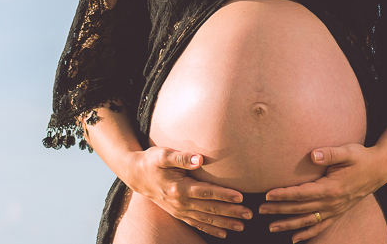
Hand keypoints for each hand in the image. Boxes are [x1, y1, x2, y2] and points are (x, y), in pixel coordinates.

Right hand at [126, 147, 252, 238]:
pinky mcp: (178, 213)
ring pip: (206, 219)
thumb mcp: (163, 154)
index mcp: (179, 188)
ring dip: (225, 223)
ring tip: (242, 225)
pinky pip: (197, 224)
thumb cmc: (151, 161)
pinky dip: (211, 229)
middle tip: (249, 213)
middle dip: (231, 212)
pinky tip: (224, 233)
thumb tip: (200, 159)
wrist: (136, 175)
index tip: (241, 196)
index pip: (206, 192)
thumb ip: (182, 157)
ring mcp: (179, 210)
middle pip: (210, 209)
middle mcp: (180, 202)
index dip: (224, 195)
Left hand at [256, 144, 386, 242]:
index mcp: (332, 188)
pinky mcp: (338, 212)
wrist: (379, 170)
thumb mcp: (347, 151)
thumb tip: (313, 155)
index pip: (302, 193)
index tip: (268, 194)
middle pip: (301, 209)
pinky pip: (321, 227)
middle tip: (260, 210)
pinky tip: (295, 239)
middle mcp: (332, 203)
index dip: (284, 194)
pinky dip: (308, 234)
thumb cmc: (360, 158)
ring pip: (308, 221)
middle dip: (279, 210)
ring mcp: (335, 210)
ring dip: (289, 225)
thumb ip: (329, 153)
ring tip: (271, 227)